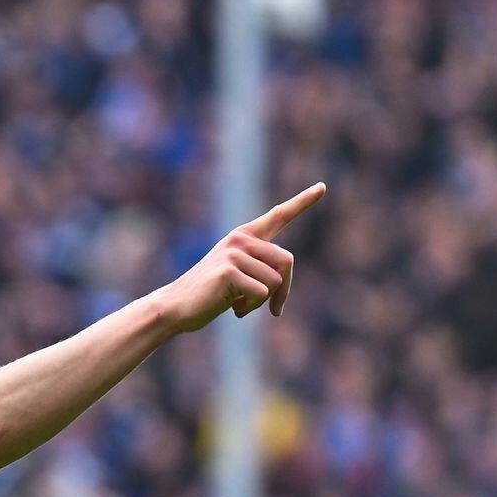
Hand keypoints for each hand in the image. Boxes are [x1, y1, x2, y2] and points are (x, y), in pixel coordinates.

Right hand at [157, 182, 325, 332]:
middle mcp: (240, 239)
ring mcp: (234, 253)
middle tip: (271, 309)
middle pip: (287, 261)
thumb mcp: (238, 277)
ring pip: (275, 281)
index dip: (303, 201)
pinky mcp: (229, 271)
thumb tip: (282, 282)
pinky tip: (231, 307)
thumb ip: (259, 270)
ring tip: (236, 303)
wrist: (174, 307)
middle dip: (284, 290)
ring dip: (260, 302)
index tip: (322, 187)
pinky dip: (250, 308)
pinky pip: (261, 293)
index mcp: (244, 236)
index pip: (279, 215)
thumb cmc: (208, 296)